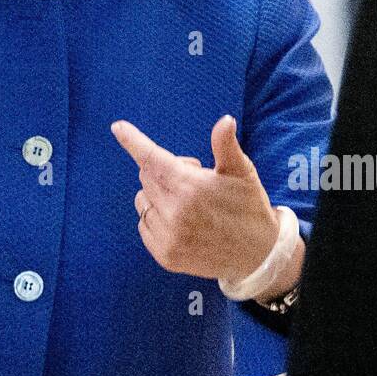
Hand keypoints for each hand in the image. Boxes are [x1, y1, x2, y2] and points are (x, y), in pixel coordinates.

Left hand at [112, 114, 279, 282]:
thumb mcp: (242, 172)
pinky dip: (156, 217)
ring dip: (157, 194)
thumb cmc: (249, 207)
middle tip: (193, 177)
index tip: (118, 127)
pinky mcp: (165, 255)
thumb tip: (225, 119)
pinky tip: (181, 221)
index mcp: (190, 187)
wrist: (259, 256)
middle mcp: (174, 212)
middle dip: (163, 170)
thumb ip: (226, 145)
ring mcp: (168, 237)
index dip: (133, 141)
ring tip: (188, 202)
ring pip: (143, 200)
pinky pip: (144, 224)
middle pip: (147, 176)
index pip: (152, 159)